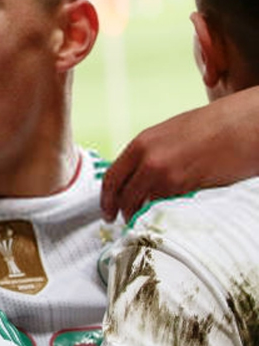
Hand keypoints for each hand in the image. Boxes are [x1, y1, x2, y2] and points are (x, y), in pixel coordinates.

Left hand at [102, 86, 258, 221]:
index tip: (107, 210)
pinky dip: (162, 217)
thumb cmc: (213, 125)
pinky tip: (165, 220)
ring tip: (144, 225)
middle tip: (123, 223)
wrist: (243, 125)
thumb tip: (141, 173)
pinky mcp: (188, 188)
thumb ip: (153, 152)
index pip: (112, 177)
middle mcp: (148, 159)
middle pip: (124, 196)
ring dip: (141, 217)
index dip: (106, 198)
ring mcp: (167, 175)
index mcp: (142, 143)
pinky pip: (166, 209)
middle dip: (121, 212)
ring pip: (143, 206)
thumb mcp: (171, 133)